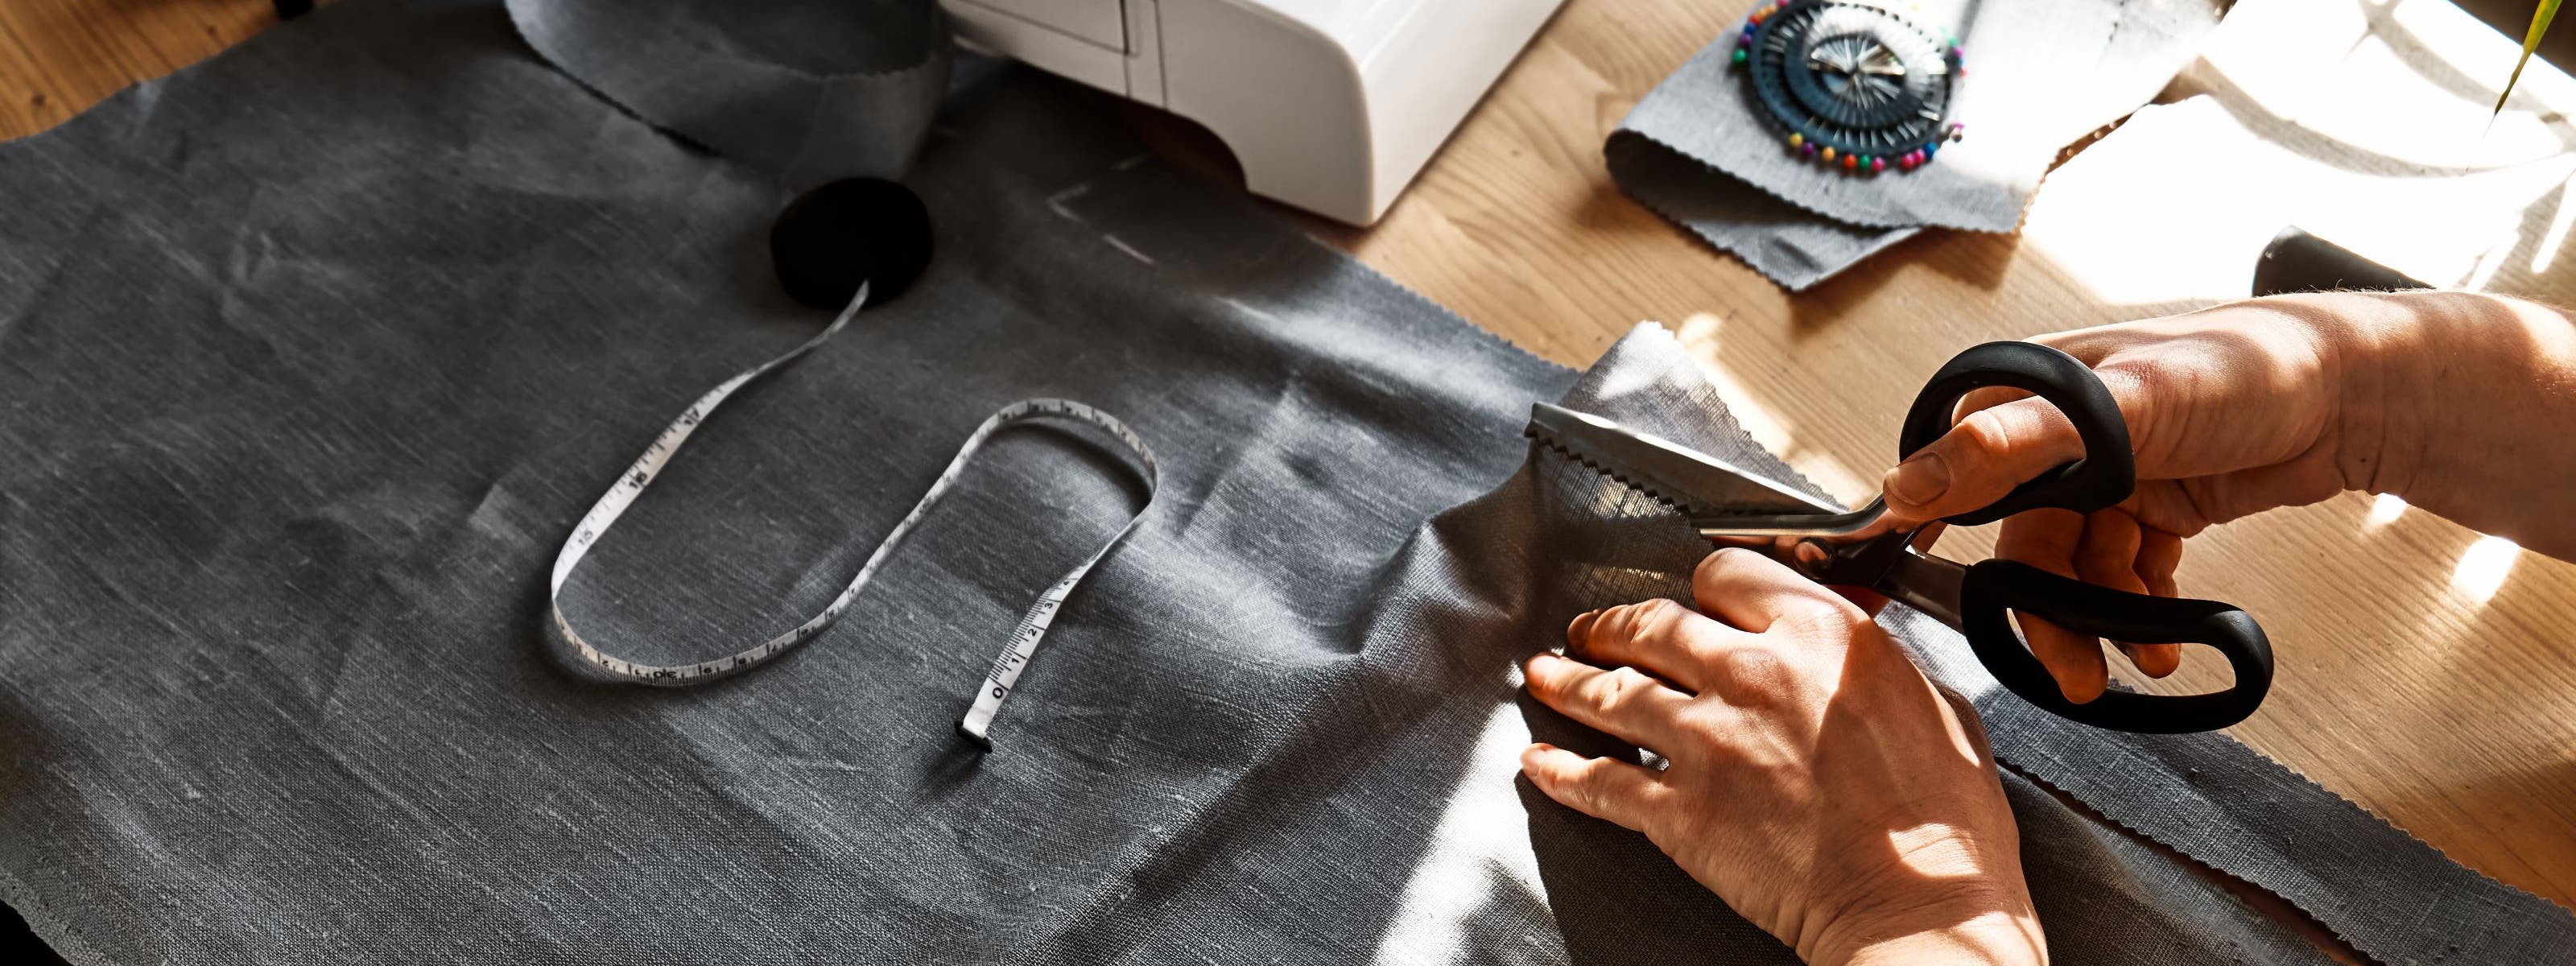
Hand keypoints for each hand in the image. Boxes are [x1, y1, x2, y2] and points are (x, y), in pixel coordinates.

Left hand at [1520, 548, 2044, 965]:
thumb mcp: (1934, 701)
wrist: (1919, 906)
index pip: (1727, 576)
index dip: (1702, 587)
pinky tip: (1541, 763)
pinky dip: (1561, 770)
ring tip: (1547, 674)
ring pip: (1611, 691)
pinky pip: (1600, 782)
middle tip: (1592, 628)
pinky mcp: (1679, 810)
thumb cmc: (1943, 822)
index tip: (1691, 598)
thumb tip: (1851, 645)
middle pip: (1653, 625)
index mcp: (1819, 635)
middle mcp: (1752, 674)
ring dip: (1569, 680)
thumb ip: (1872, 661)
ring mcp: (1706, 741)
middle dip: (1613, 624)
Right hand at [1878, 300, 2364, 701]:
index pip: (1962, 480)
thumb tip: (1909, 483)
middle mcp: (2062, 436)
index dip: (1953, 545)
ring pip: (2077, 568)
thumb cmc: (2247, 367)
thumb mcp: (2118, 405)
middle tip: (2075, 670)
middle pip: (2027, 543)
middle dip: (2054, 612)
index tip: (1963, 604)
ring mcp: (2108, 473)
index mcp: (2032, 395)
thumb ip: (2009, 446)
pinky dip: (2140, 606)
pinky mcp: (2152, 505)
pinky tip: (2162, 630)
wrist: (2358, 393)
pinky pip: (2124, 572)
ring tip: (2144, 653)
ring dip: (2105, 618)